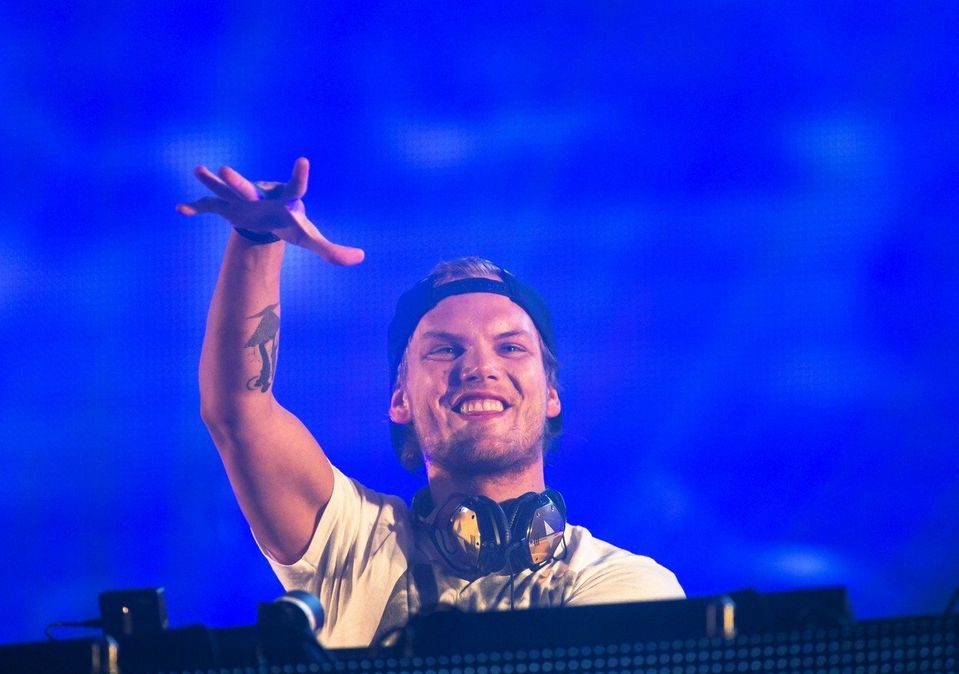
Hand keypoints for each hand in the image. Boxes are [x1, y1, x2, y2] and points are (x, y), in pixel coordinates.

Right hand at [177, 157, 364, 265]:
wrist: (267, 216)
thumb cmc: (290, 223)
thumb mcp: (309, 238)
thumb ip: (333, 250)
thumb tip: (360, 258)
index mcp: (285, 199)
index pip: (296, 186)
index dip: (300, 175)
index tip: (303, 161)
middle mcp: (261, 194)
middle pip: (249, 188)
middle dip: (238, 182)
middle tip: (226, 170)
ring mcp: (241, 199)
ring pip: (225, 190)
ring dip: (212, 182)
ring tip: (199, 170)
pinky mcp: (226, 207)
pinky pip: (209, 207)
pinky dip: (196, 208)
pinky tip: (181, 209)